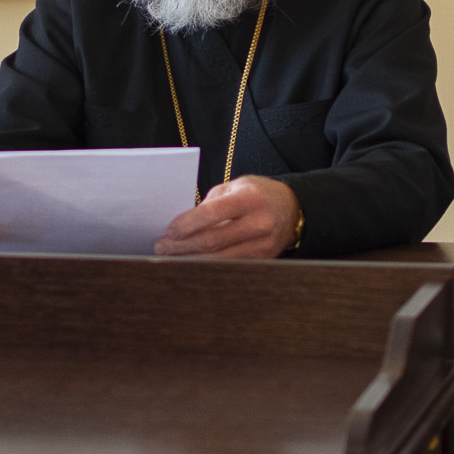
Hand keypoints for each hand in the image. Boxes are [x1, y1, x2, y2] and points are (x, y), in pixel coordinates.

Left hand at [155, 176, 300, 258]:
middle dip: (182, 246)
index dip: (187, 224)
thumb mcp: (235, 187)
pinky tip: (191, 263)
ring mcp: (262, 245)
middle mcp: (258, 223)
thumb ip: (210, 203)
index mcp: (249, 199)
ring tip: (171, 257)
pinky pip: (229, 266)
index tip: (169, 231)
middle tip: (161, 247)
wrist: (291, 209)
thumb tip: (182, 225)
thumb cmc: (257, 194)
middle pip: (212, 241)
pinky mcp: (262, 260)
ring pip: (218, 260)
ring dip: (190, 260)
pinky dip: (206, 266)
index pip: (212, 214)